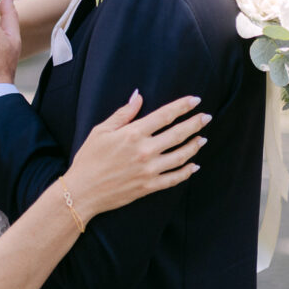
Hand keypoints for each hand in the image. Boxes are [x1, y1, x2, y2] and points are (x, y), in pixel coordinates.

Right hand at [64, 93, 209, 221]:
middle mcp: (144, 151)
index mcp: (133, 133)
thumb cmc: (89, 159)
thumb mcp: (101, 131)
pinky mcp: (149, 186)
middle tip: (206, 117)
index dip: (182, 106)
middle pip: (178, 134)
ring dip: (194, 146)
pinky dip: (187, 172)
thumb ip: (123, 114)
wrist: (82, 191)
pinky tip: (194, 166)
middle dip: (195, 124)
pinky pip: (174, 179)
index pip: (164, 115)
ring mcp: (149, 170)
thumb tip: (138, 96)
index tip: (195, 100)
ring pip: (180, 156)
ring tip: (203, 139)